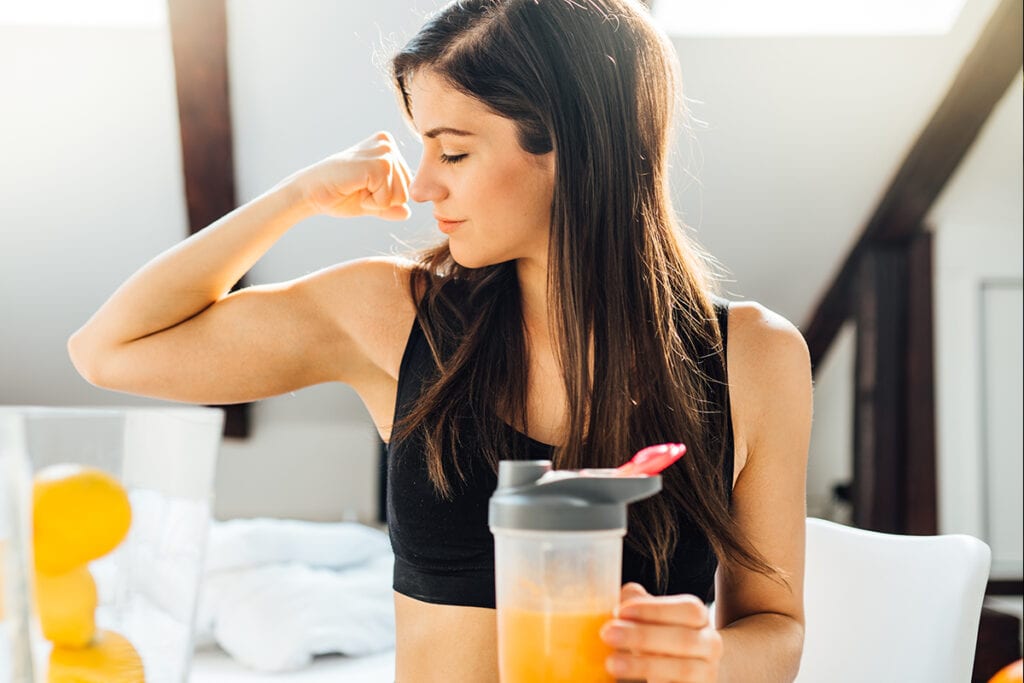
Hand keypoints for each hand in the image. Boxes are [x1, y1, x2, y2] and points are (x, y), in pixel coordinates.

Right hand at [294, 131, 412, 220]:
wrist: (310, 192)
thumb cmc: (338, 195)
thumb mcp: (371, 202)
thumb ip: (390, 206)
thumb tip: (408, 213)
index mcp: (388, 147)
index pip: (407, 186)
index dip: (384, 197)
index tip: (361, 186)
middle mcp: (387, 144)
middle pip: (406, 192)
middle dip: (382, 199)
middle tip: (357, 187)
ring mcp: (384, 152)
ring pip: (400, 197)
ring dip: (376, 201)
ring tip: (355, 187)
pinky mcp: (379, 165)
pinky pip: (388, 199)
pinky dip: (370, 202)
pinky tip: (353, 188)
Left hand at [600, 583, 722, 682]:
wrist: (687, 673)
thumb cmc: (661, 639)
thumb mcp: (651, 619)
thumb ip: (638, 603)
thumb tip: (627, 593)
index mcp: (699, 617)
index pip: (687, 609)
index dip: (653, 609)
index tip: (620, 611)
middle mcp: (710, 644)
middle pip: (684, 639)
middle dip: (643, 636)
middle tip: (607, 634)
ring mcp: (707, 673)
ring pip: (683, 670)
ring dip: (644, 665)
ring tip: (612, 662)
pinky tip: (629, 682)